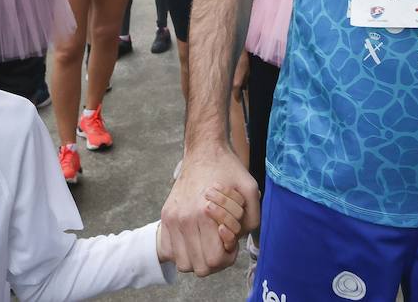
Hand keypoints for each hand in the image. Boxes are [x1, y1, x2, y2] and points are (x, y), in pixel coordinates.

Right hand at [160, 147, 259, 275]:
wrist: (204, 150)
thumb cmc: (229, 170)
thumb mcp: (250, 190)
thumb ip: (252, 220)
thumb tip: (238, 241)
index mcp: (204, 214)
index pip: (214, 259)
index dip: (228, 257)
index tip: (232, 243)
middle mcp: (184, 219)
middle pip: (199, 267)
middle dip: (215, 260)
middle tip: (222, 244)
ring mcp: (172, 219)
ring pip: (183, 263)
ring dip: (198, 258)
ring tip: (208, 242)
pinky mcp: (165, 216)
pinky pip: (170, 250)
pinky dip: (183, 251)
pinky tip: (195, 238)